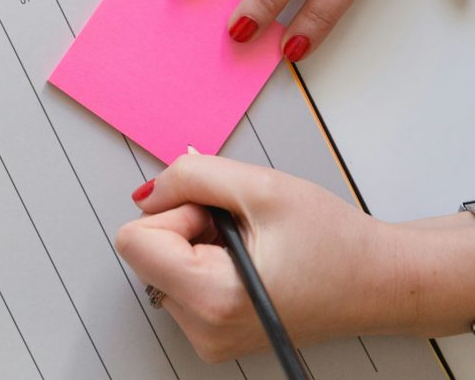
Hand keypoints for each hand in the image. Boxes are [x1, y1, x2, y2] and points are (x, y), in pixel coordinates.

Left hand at [115, 155, 404, 361]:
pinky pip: (179, 282)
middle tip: (241, 230)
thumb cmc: (335, 241)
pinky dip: (205, 263)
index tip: (218, 215)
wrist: (381, 282)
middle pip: (144, 253)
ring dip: (197, 244)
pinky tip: (249, 264)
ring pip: (161, 265)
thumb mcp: (260, 186)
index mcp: (213, 299)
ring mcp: (206, 337)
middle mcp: (203, 329)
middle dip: (186, 227)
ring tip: (252, 248)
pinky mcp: (212, 335)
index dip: (174, 213)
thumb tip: (147, 192)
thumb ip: (190, 177)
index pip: (134, 241)